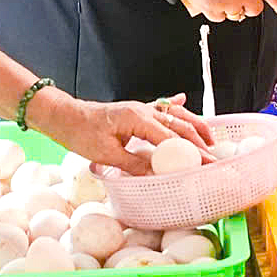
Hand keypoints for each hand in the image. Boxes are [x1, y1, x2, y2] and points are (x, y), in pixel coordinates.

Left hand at [32, 88, 212, 175]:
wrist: (63, 116)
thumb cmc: (80, 133)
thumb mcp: (106, 154)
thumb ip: (134, 164)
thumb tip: (157, 176)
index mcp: (138, 119)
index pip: (172, 138)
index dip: (191, 152)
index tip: (205, 164)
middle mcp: (144, 111)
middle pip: (180, 124)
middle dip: (199, 141)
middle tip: (213, 157)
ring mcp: (140, 109)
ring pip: (175, 115)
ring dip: (194, 124)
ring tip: (209, 137)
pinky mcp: (135, 111)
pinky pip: (160, 108)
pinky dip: (174, 106)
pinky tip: (184, 100)